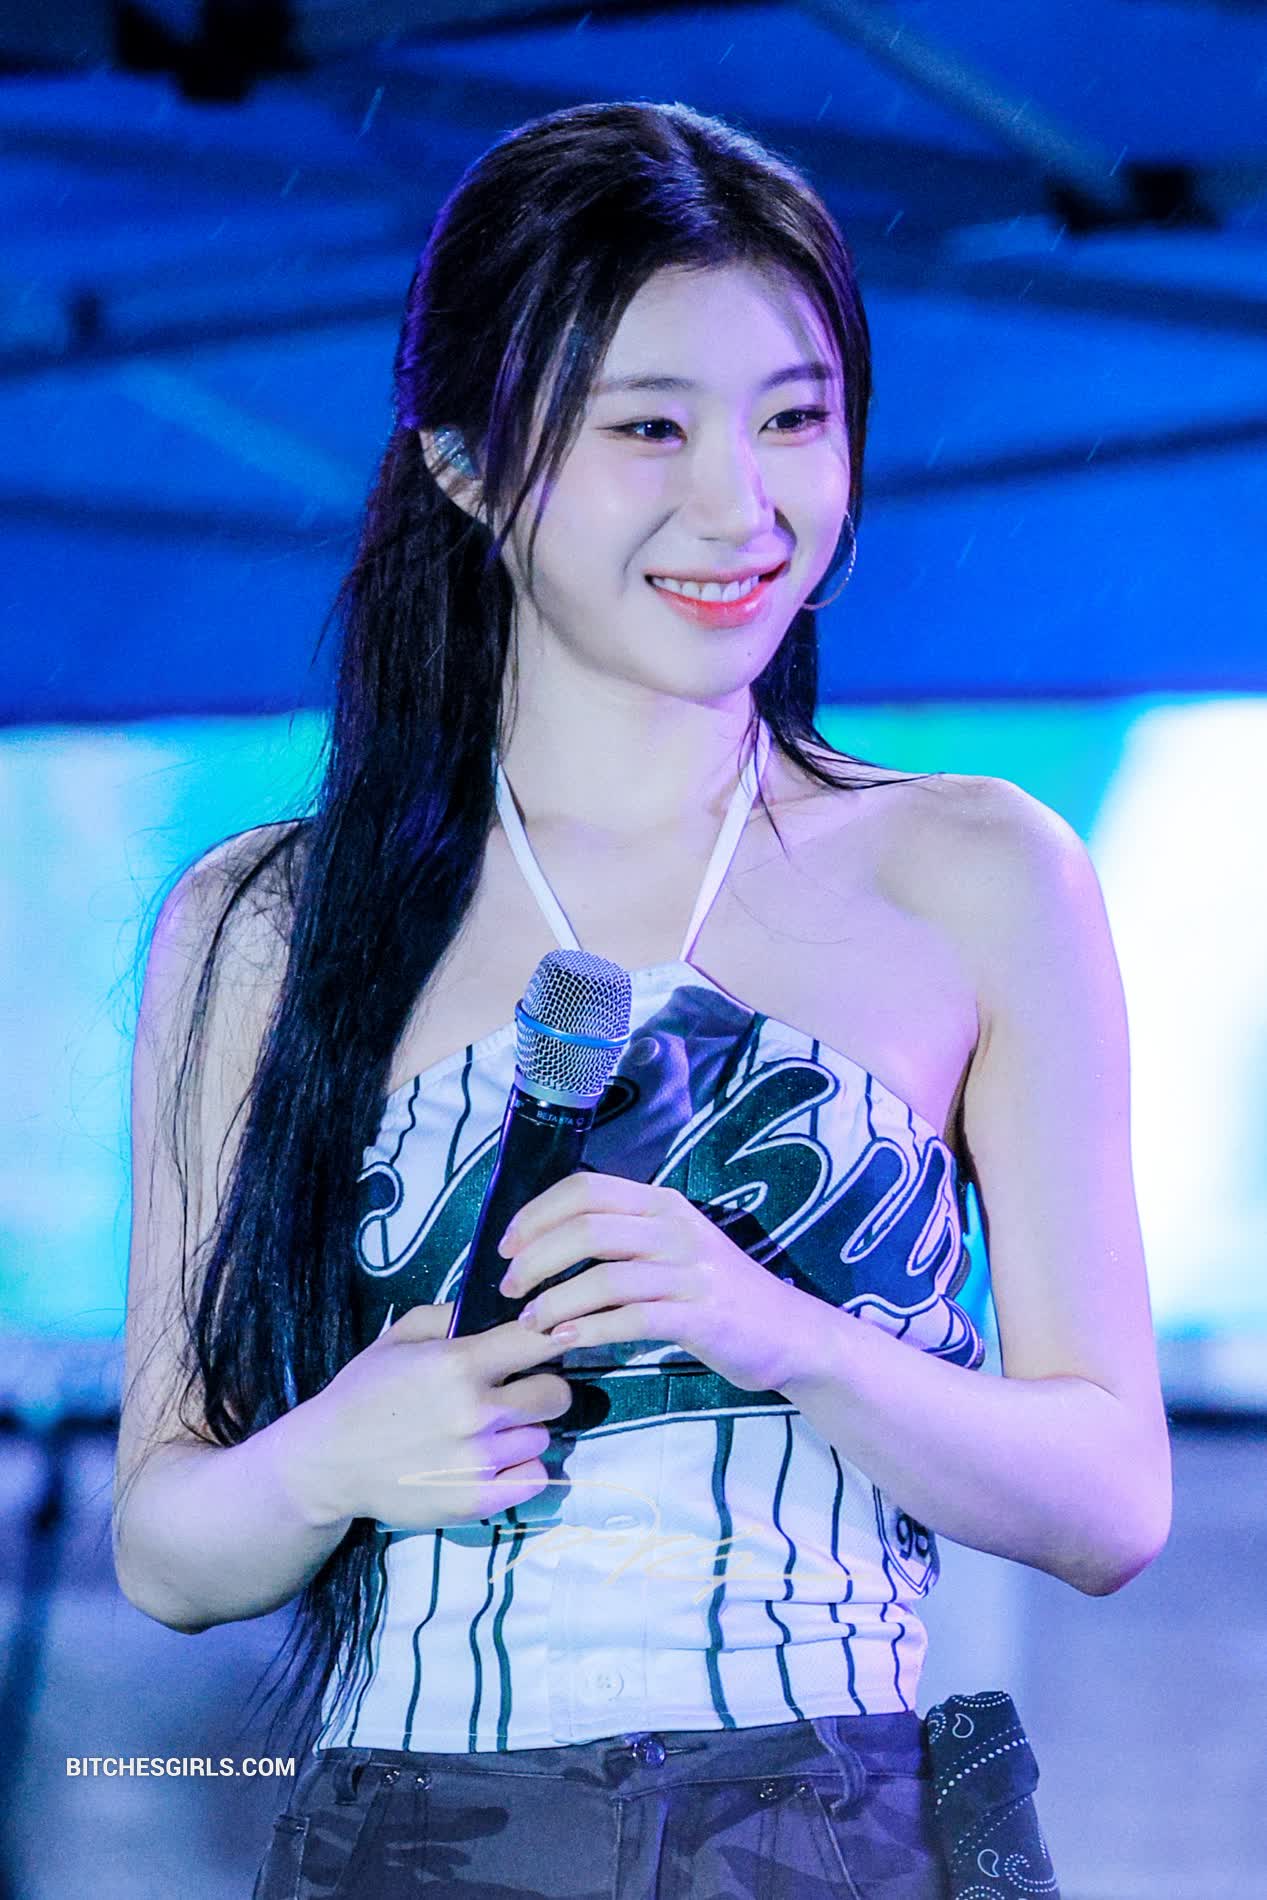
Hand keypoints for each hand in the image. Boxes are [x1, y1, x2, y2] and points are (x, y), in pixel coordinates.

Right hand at [287, 1301, 573, 1531]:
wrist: (328, 1462)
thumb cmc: (365, 1392)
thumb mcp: (400, 1336)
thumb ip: (452, 1314)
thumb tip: (504, 1306)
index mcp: (458, 1363)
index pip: (539, 1339)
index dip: (550, 1337)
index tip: (550, 1341)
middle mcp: (475, 1411)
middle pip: (557, 1394)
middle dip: (543, 1389)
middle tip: (518, 1393)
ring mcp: (479, 1461)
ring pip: (543, 1437)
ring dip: (524, 1432)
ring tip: (491, 1431)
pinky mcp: (478, 1501)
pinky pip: (535, 1478)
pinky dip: (522, 1470)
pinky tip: (496, 1461)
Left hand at [496, 1172, 828, 1393]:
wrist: (788, 1333)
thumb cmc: (716, 1293)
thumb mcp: (672, 1247)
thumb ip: (621, 1238)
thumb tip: (543, 1245)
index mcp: (662, 1204)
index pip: (584, 1189)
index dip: (536, 1214)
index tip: (507, 1247)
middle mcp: (676, 1228)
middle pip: (587, 1228)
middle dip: (535, 1258)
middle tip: (509, 1288)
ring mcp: (691, 1272)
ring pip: (604, 1275)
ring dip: (555, 1301)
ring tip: (530, 1324)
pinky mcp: (701, 1316)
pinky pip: (632, 1319)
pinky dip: (590, 1330)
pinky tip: (566, 1343)